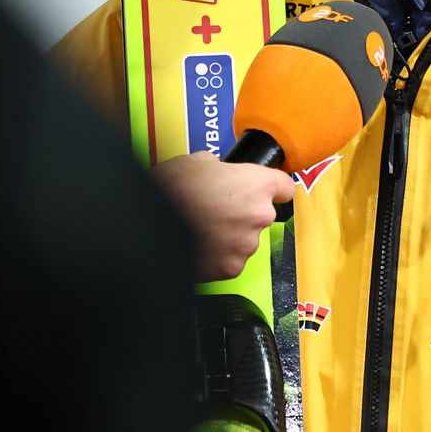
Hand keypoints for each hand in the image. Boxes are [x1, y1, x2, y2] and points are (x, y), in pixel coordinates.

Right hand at [151, 152, 295, 280]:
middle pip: (260, 214)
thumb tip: (216, 170)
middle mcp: (259, 215)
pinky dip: (217, 257)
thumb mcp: (194, 162)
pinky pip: (229, 261)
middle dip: (241, 213)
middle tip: (214, 210)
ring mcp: (246, 245)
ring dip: (229, 236)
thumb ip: (217, 166)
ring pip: (244, 240)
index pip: (284, 186)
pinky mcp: (229, 269)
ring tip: (201, 229)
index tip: (266, 192)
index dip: (272, 188)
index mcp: (257, 184)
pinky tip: (198, 246)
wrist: (146, 225)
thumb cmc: (170, 190)